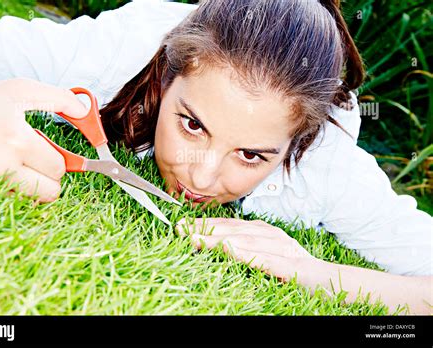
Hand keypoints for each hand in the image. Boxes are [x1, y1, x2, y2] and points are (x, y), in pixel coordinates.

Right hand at [0, 78, 87, 201]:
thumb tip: (86, 112)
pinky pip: (14, 200)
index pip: (58, 167)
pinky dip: (19, 190)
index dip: (60, 160)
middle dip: (52, 176)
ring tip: (25, 165)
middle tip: (40, 160)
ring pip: (33, 199)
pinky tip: (11, 171)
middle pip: (50, 191)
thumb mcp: (22, 90)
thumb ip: (60, 99)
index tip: (51, 152)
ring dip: (37, 185)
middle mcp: (2, 164)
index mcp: (17, 140)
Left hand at [176, 217, 315, 280]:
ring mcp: (282, 249)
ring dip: (218, 239)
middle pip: (232, 230)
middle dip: (204, 229)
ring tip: (195, 239)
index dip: (205, 225)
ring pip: (245, 241)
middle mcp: (270, 235)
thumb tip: (219, 243)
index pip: (229, 225)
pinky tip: (231, 251)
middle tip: (180, 228)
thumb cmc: (294, 267)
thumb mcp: (267, 252)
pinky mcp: (292, 265)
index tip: (183, 225)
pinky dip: (247, 254)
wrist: (329, 279)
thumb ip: (246, 246)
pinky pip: (266, 259)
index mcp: (263, 231)